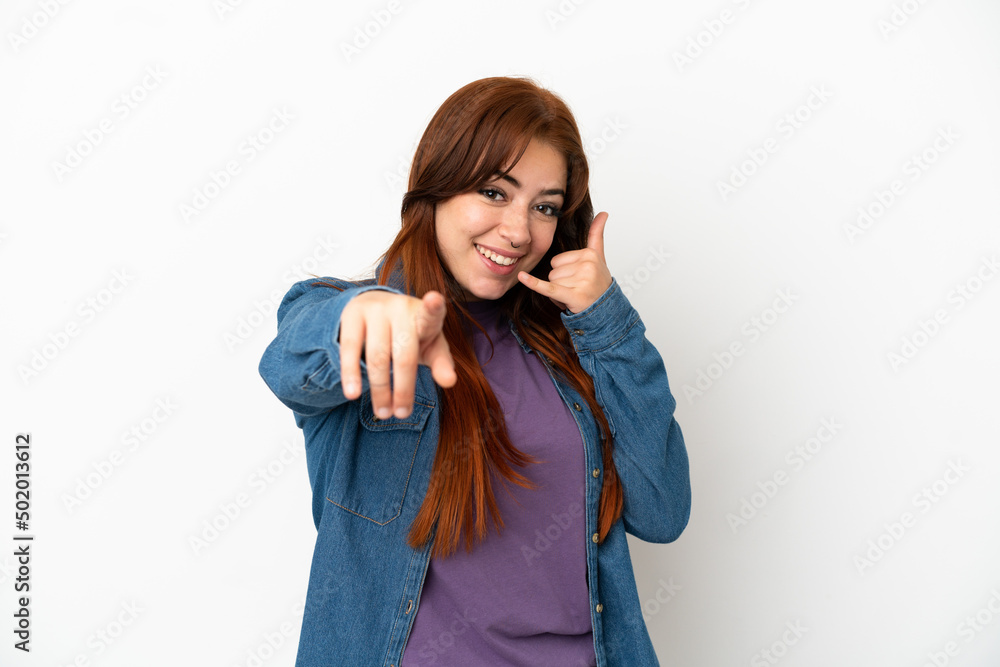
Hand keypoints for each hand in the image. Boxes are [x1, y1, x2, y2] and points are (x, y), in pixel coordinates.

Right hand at [338, 290, 456, 419]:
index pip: (432, 312)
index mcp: (425, 315)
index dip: (433, 306)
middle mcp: (401, 308)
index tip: (434, 300)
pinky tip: (352, 394)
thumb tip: (450, 382)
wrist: (376, 308)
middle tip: (402, 414)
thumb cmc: (410, 333)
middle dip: (403, 389)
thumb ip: (441, 363)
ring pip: (377, 356)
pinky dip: (351, 374)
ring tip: (383, 413)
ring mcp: (375, 309)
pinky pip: (350, 349)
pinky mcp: (352, 315)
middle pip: (404, 354)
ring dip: (380, 389)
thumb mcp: (430, 346)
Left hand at [517, 211, 612, 313]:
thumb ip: (597, 234)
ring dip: (559, 293)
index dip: (564, 272)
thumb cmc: (598, 283)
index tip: (579, 278)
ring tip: (575, 295)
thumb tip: (604, 212)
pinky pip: (548, 287)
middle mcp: (587, 265)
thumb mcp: (599, 257)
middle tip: (577, 289)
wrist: (605, 310)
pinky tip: (522, 276)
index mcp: (589, 254)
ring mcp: (582, 280)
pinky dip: (534, 284)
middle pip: (553, 271)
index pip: (557, 260)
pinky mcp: (573, 295)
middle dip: (561, 283)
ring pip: (552, 282)